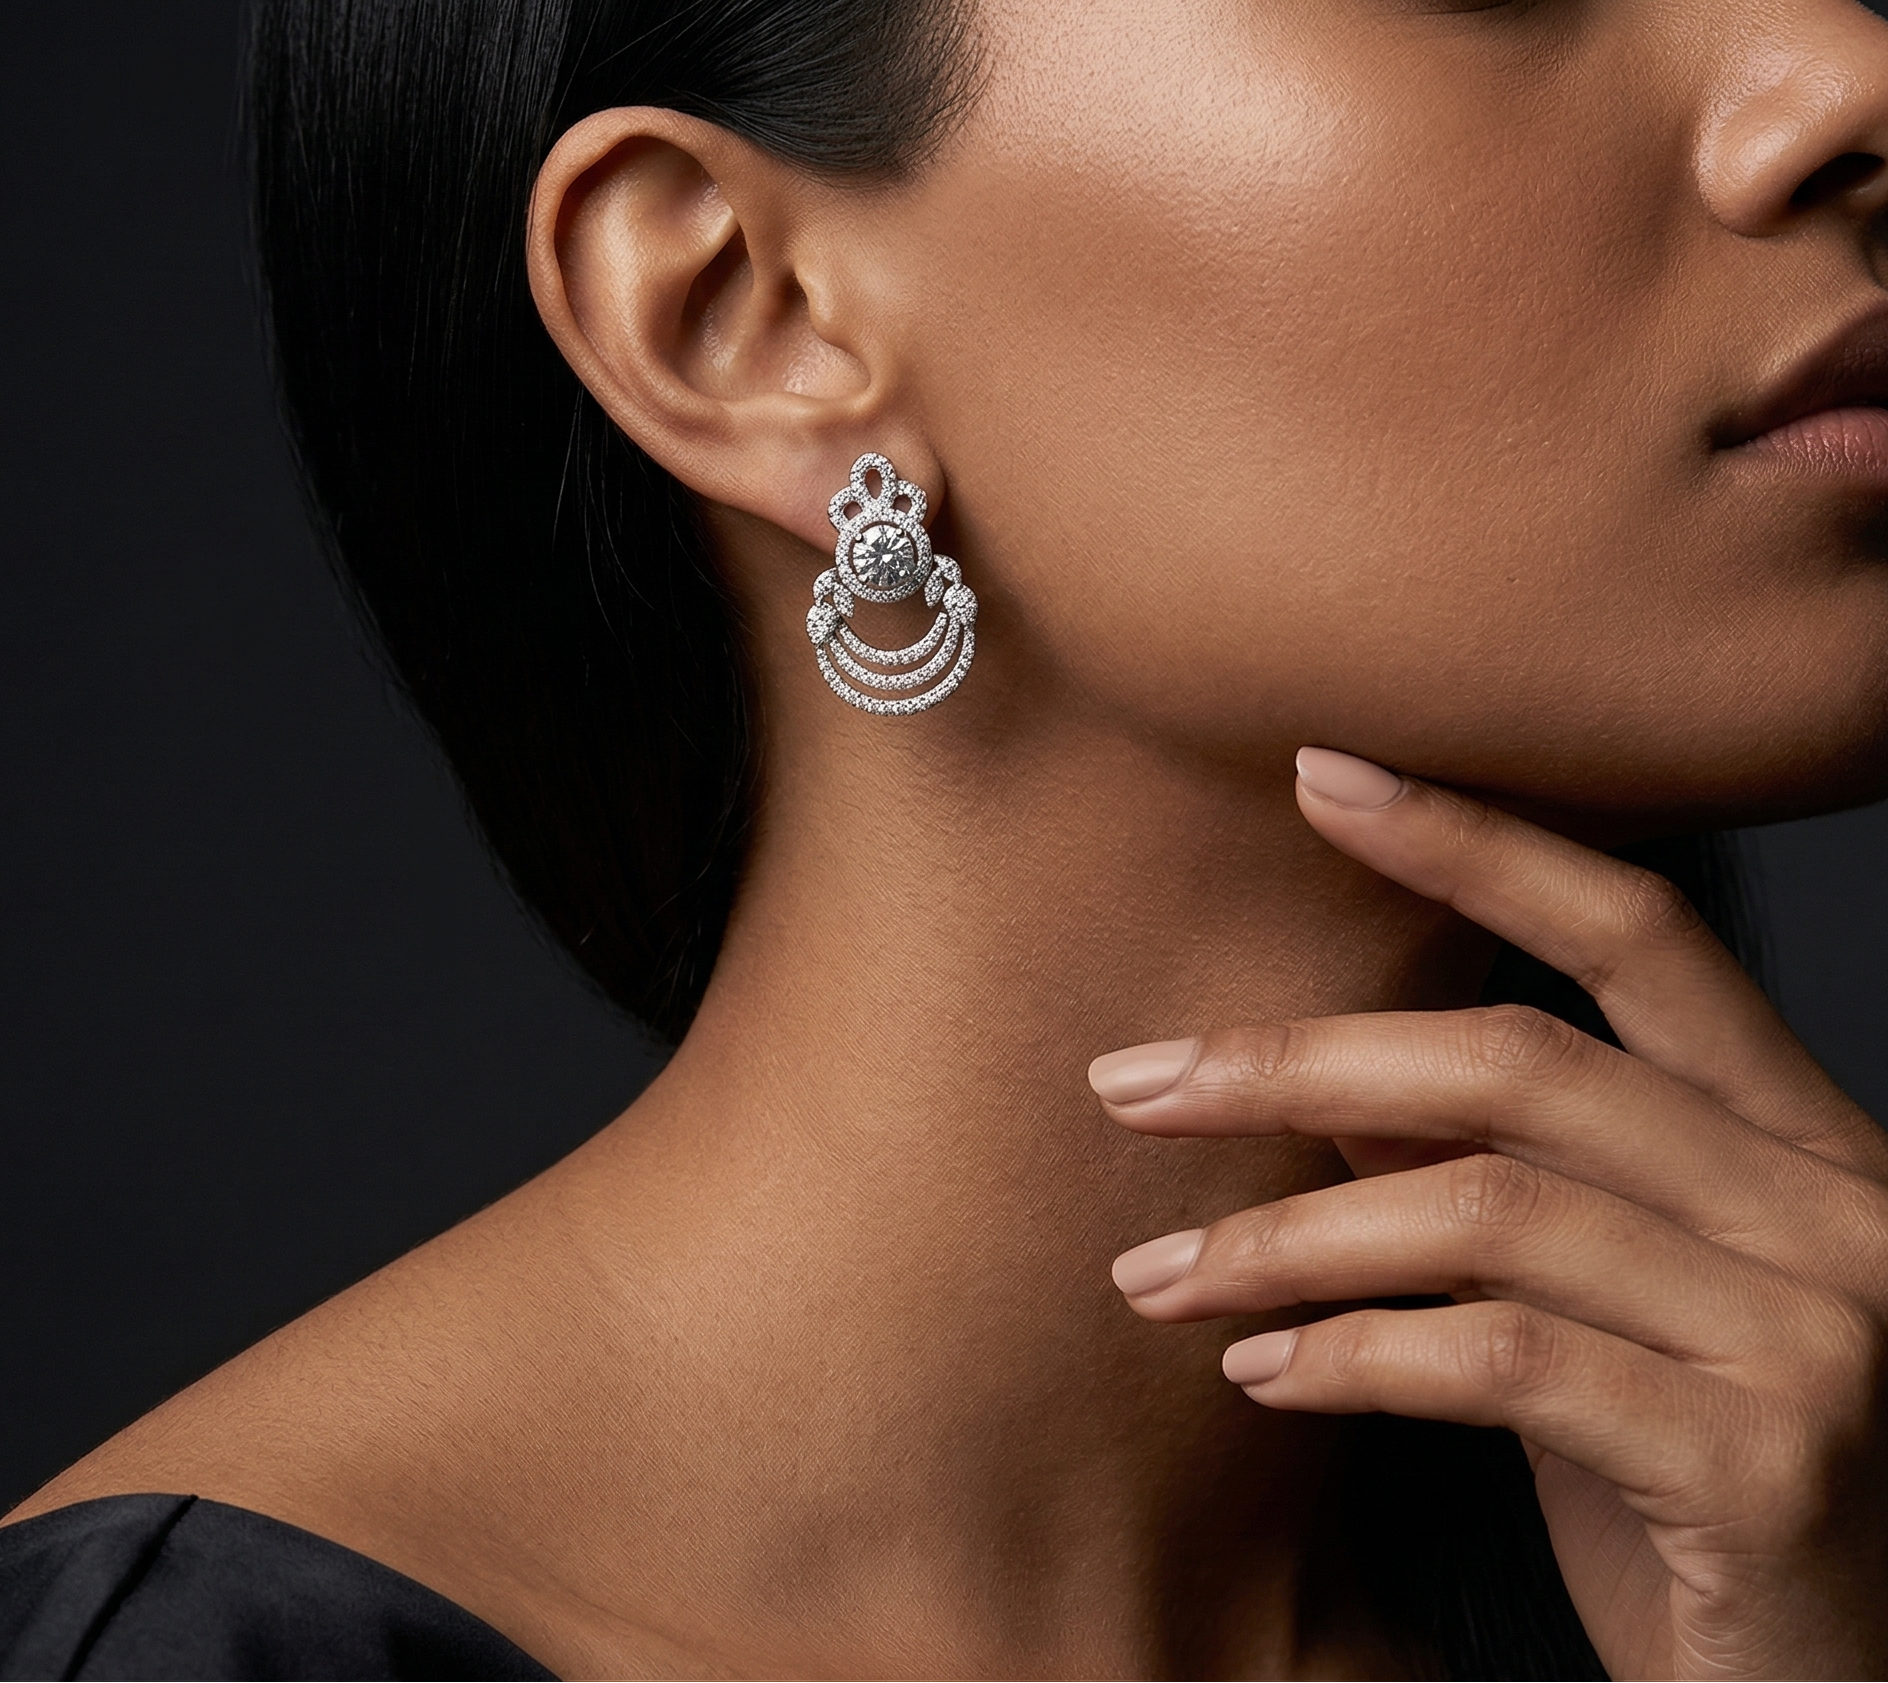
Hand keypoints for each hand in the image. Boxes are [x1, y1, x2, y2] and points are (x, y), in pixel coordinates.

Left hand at [1092, 749, 1887, 1681]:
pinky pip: (1508, 1358)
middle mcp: (1833, 1212)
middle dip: (1297, 1060)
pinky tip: (1264, 1374)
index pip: (1641, 937)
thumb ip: (1491, 1187)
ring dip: (1284, 1238)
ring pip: (1488, 1211)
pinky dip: (1356, 1355)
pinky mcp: (1775, 1465)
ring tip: (1160, 1276)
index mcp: (1797, 1147)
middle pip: (1521, 1064)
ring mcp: (1821, 1335)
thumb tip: (1333, 1081)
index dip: (1479, 844)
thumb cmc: (1702, 1502)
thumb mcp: (1593, 1319)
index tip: (1321, 775)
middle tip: (1133, 1085)